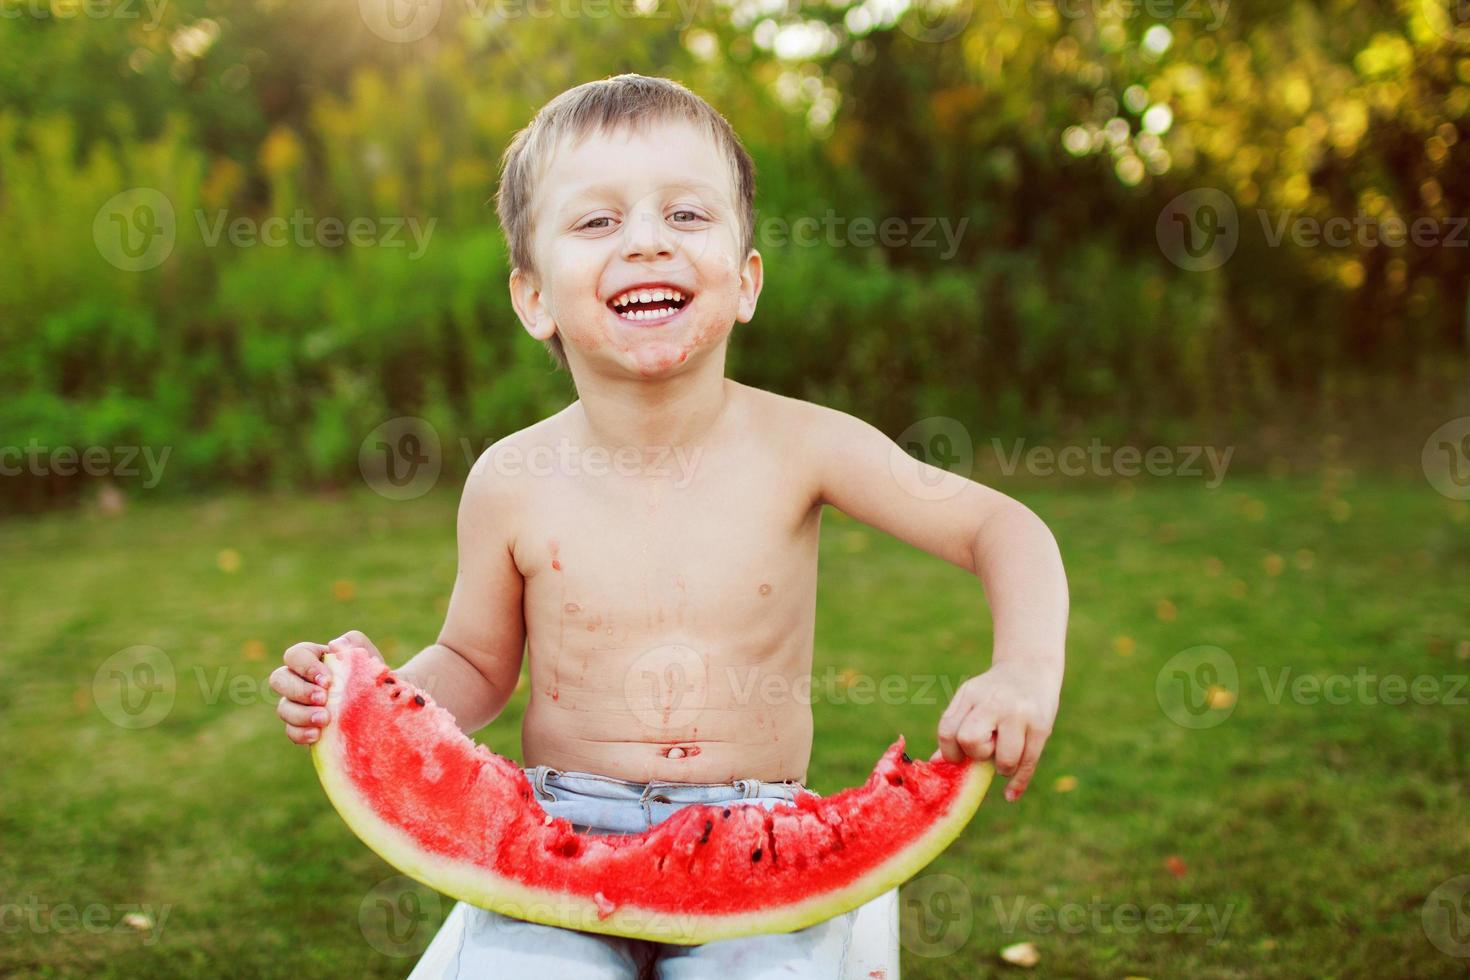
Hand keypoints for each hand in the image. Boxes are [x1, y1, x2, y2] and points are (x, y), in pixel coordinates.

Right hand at [269, 630, 383, 744]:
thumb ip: (354, 643)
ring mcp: (298, 705)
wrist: (383, 708)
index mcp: (313, 659)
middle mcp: (300, 680)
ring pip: (283, 708)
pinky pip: (291, 731)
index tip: (328, 680)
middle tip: (323, 699)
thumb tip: (334, 645)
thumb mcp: (369, 656)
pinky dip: (301, 733)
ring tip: (325, 720)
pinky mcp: (303, 727)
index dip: (305, 667)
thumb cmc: (372, 677)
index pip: (295, 655)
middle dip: (300, 690)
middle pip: (279, 680)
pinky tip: (317, 735)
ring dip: (301, 714)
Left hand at [936, 660, 1059, 801]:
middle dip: (977, 753)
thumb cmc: (993, 692)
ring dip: (1003, 766)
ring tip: (1007, 753)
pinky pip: (1028, 764)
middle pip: (971, 741)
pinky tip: (1009, 795)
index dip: (950, 752)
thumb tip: (935, 764)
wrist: (1030, 667)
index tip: (960, 755)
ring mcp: (1020, 714)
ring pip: (1004, 759)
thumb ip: (954, 729)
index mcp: (970, 694)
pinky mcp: (1042, 726)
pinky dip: (1017, 784)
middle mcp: (994, 702)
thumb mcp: (970, 700)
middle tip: (989, 747)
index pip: (948, 730)